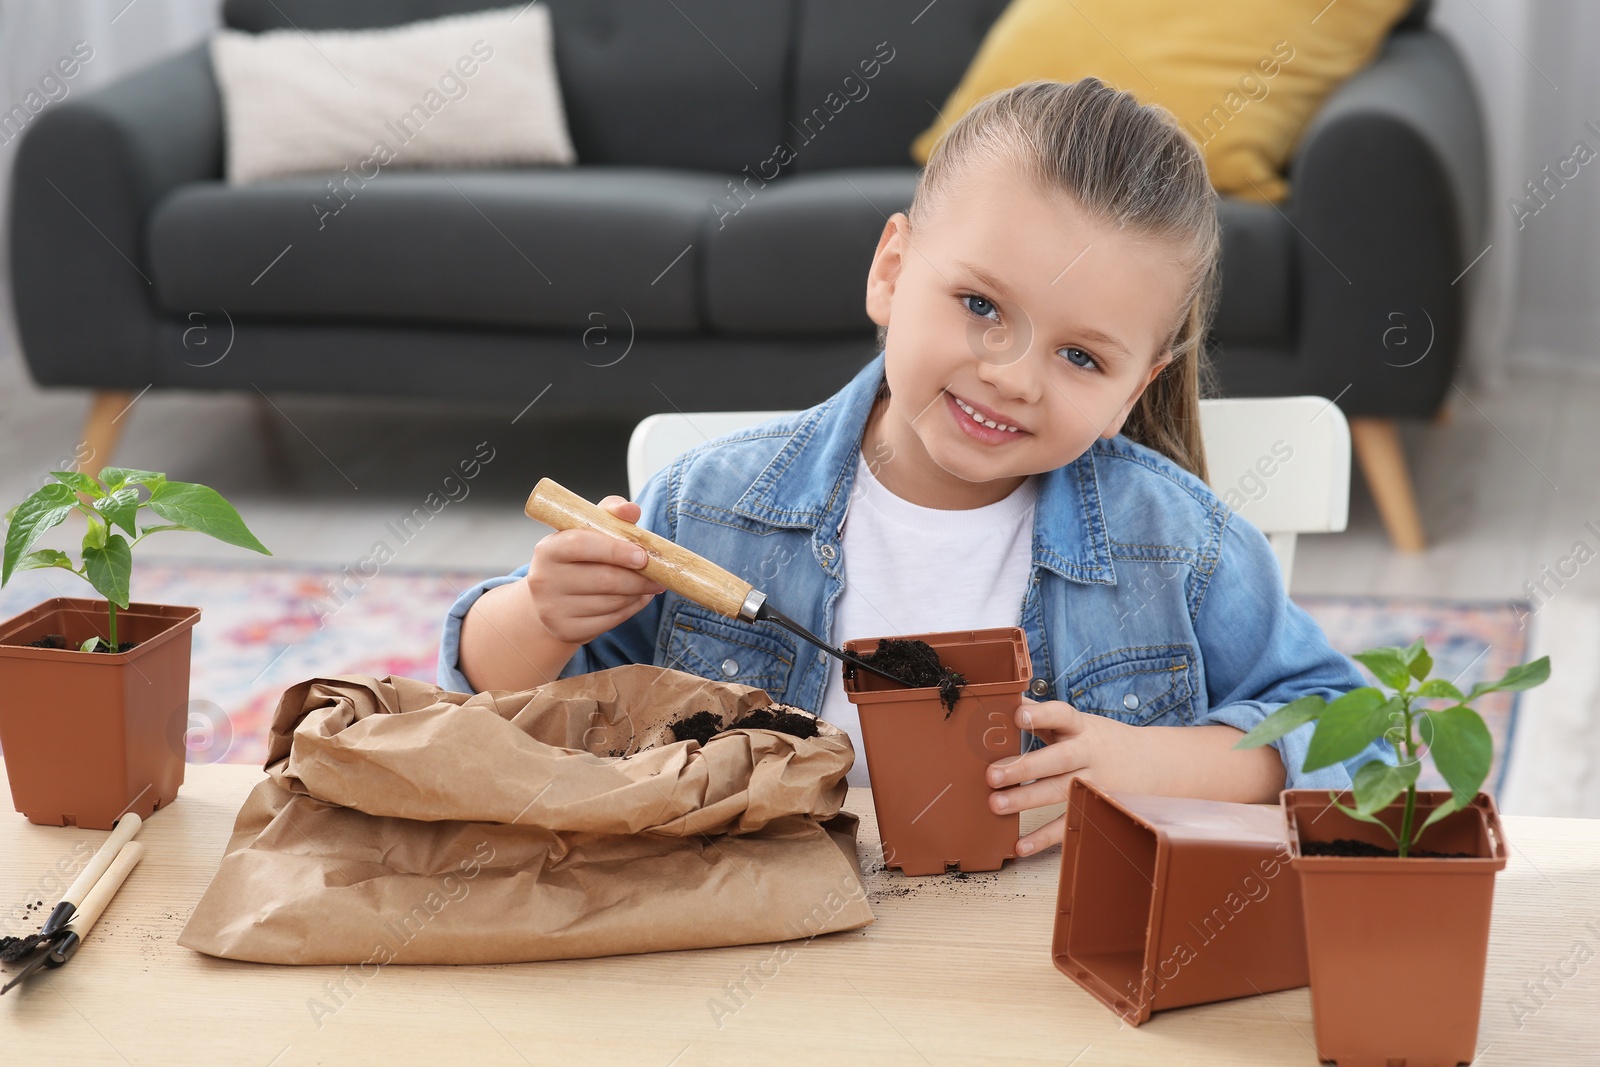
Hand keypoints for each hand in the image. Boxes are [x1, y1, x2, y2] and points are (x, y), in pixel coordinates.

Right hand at [525, 495, 665, 644]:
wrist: (550, 597)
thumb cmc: (577, 558)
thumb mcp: (588, 530)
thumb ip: (610, 514)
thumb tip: (631, 510)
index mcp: (548, 549)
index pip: (581, 545)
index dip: (616, 550)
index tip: (642, 556)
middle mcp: (544, 580)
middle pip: (603, 580)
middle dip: (637, 579)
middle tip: (658, 577)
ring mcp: (552, 609)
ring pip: (611, 603)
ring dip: (637, 594)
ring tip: (648, 586)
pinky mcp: (566, 631)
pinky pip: (610, 621)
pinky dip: (630, 610)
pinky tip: (636, 599)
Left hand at [985, 698, 1148, 857]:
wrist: (1155, 765)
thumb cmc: (1101, 741)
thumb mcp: (1077, 723)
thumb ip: (1041, 714)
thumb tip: (1004, 697)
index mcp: (1081, 728)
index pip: (1063, 716)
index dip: (1042, 715)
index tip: (1018, 715)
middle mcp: (1089, 754)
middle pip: (1059, 759)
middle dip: (1025, 767)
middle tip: (992, 774)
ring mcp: (1095, 784)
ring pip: (1061, 792)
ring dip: (1028, 800)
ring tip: (996, 805)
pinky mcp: (1096, 810)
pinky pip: (1069, 824)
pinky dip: (1045, 837)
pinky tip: (1020, 845)